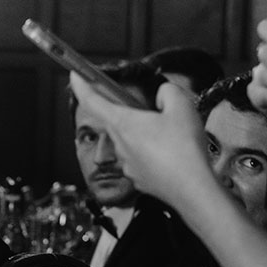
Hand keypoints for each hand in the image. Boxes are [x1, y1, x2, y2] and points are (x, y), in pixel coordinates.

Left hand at [68, 71, 215, 210]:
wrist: (192, 189)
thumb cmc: (184, 149)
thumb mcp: (181, 105)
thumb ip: (167, 92)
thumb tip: (162, 97)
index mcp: (124, 124)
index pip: (93, 101)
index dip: (81, 86)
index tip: (74, 77)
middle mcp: (120, 145)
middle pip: (120, 121)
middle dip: (136, 114)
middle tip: (159, 113)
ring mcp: (128, 164)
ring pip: (133, 141)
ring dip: (148, 135)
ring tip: (173, 138)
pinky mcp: (139, 178)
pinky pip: (143, 159)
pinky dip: (155, 154)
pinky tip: (173, 155)